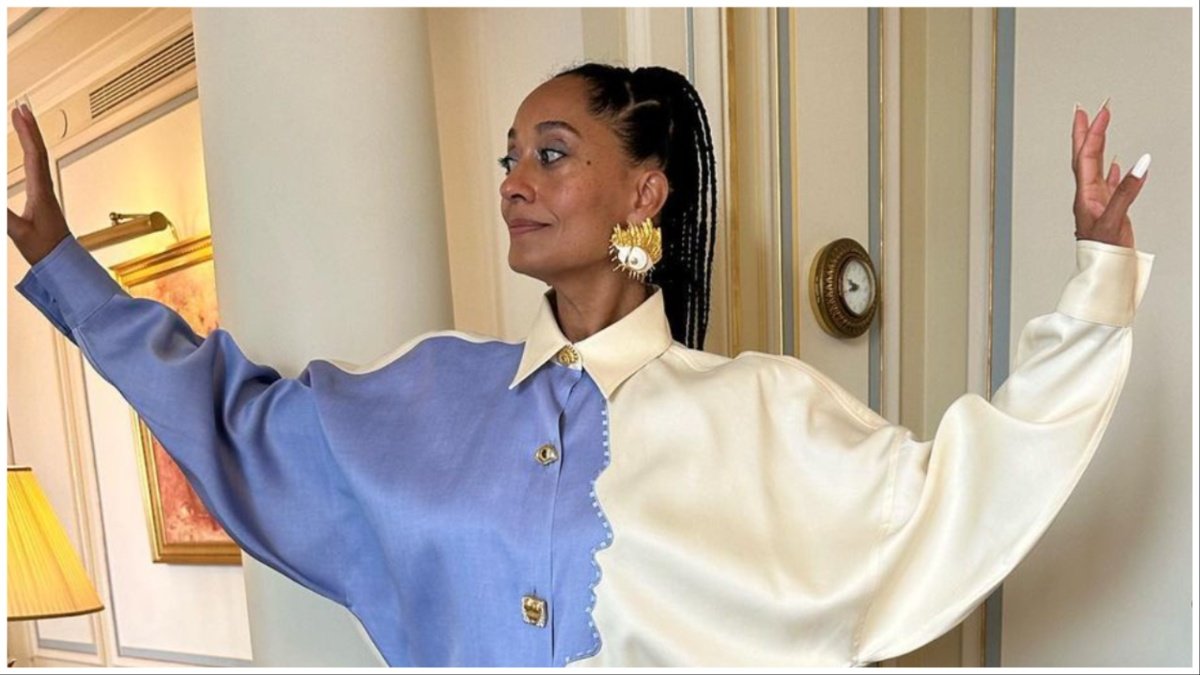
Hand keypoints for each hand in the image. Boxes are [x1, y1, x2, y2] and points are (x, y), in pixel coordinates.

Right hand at [7, 102, 70, 265]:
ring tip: (23, 122)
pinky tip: (27, 152)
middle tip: (22, 108)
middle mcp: (46, 188)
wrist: (63, 261)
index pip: (34, 155)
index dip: (26, 133)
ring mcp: (46, 192)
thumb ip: (1, 214)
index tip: (19, 113)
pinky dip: (31, 153)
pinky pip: (37, 168)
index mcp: (41, 192)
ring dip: (31, 138)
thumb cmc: (45, 249)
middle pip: (39, 151)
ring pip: (40, 158)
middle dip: (29, 128)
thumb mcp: (18, 232)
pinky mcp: (44, 198)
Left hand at [1071, 102, 1147, 248]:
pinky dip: (1115, 171)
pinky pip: (1110, 184)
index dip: (1092, 132)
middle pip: (1085, 156)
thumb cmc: (1101, 250)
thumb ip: (1126, 191)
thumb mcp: (1113, 219)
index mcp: (1085, 194)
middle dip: (1087, 131)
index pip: (1086, 155)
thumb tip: (1140, 164)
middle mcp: (1088, 194)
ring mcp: (1098, 201)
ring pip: (1097, 167)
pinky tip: (1119, 164)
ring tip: (1100, 128)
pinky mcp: (1108, 209)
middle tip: (1088, 111)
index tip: (1099, 112)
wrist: (1103, 269)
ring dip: (1099, 145)